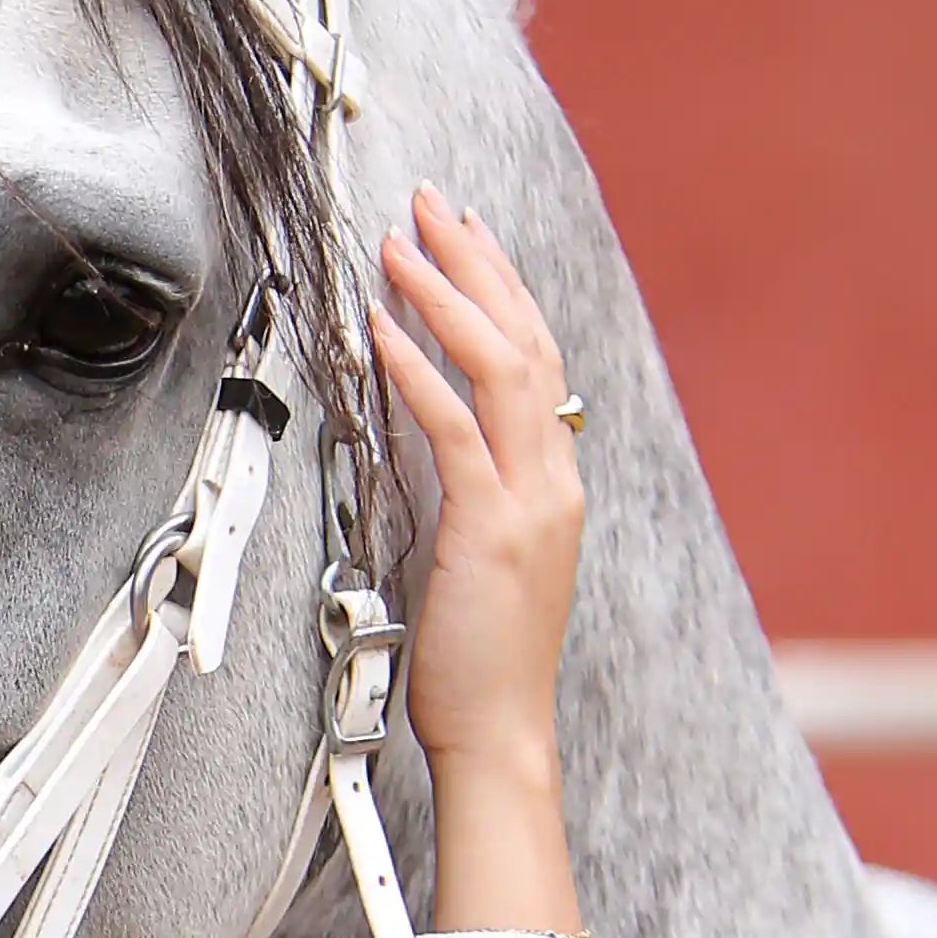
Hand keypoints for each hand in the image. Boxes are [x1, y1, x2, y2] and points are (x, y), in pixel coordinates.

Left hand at [375, 183, 588, 937]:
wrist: (500, 734)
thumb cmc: (479, 660)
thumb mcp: (481, 557)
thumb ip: (471, 491)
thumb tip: (434, 441)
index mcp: (555, 481)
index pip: (535, 356)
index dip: (499, 287)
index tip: (460, 234)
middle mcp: (554, 477)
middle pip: (525, 338)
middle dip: (474, 261)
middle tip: (429, 203)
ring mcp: (530, 501)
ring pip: (498, 367)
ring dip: (443, 296)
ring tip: (399, 245)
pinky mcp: (489, 529)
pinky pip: (453, 431)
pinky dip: (416, 372)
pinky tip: (381, 330)